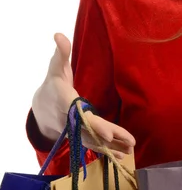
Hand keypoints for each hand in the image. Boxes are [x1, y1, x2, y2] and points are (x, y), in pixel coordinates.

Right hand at [32, 33, 134, 158]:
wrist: (43, 105)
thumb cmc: (53, 82)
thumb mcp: (55, 66)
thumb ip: (60, 52)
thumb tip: (58, 35)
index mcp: (65, 101)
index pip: (79, 114)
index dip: (93, 124)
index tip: (107, 132)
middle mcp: (69, 119)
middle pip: (89, 130)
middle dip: (109, 137)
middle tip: (129, 142)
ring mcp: (74, 129)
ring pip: (93, 140)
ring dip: (111, 146)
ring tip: (129, 151)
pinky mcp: (81, 134)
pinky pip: (94, 143)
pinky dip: (107, 149)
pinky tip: (122, 154)